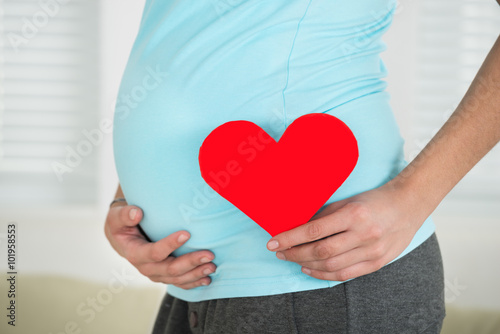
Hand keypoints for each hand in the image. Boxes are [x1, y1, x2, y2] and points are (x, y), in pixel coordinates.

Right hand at [104, 203, 215, 288]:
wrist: (122, 238)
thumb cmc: (121, 224)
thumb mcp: (117, 216)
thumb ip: (125, 214)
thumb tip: (137, 213)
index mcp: (135, 253)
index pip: (154, 252)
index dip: (170, 244)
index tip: (187, 233)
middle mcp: (145, 268)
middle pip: (170, 269)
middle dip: (191, 262)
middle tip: (209, 254)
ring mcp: (156, 274)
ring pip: (178, 279)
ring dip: (196, 274)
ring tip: (212, 267)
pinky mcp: (164, 276)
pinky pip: (180, 283)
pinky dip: (194, 282)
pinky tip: (208, 280)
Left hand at [266, 182, 424, 281]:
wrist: (408, 206)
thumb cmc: (374, 200)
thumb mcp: (347, 202)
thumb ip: (324, 216)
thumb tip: (297, 227)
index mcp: (353, 214)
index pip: (314, 231)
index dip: (290, 238)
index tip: (273, 241)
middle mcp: (363, 235)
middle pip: (321, 251)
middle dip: (295, 253)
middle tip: (279, 251)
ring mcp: (372, 251)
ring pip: (331, 266)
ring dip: (307, 265)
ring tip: (292, 259)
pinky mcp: (377, 263)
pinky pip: (345, 275)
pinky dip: (324, 275)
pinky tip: (310, 269)